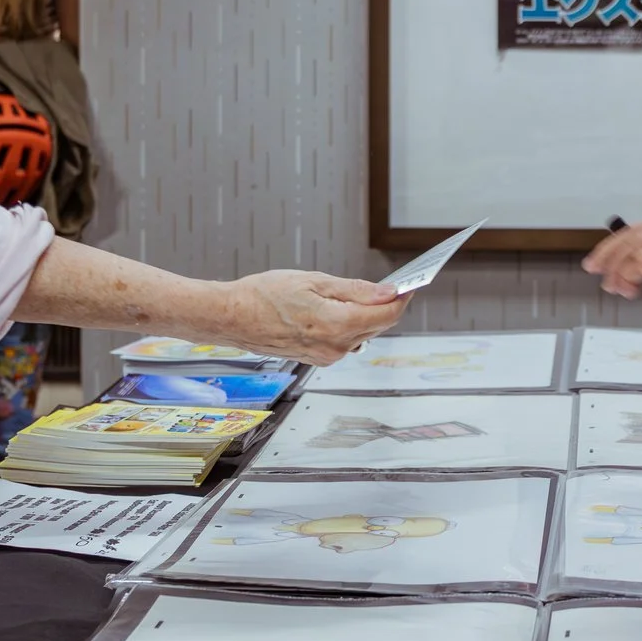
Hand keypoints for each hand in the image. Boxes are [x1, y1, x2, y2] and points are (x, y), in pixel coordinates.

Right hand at [216, 270, 407, 364]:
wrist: (231, 318)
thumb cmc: (264, 295)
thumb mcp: (314, 282)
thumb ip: (356, 290)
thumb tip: (389, 292)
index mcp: (337, 326)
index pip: (387, 314)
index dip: (403, 297)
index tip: (410, 283)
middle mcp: (336, 348)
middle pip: (378, 325)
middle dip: (386, 304)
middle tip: (388, 283)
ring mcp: (326, 356)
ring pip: (362, 332)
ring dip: (366, 314)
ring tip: (356, 292)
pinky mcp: (317, 358)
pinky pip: (345, 340)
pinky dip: (348, 323)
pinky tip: (337, 308)